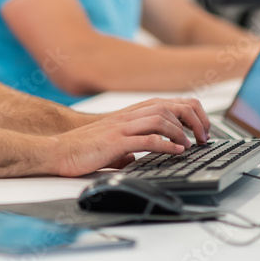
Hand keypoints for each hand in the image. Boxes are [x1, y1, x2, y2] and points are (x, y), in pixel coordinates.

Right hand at [49, 98, 209, 177]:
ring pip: (160, 118)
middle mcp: (127, 116)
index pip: (167, 103)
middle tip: (201, 137)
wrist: (58, 151)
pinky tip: (175, 152)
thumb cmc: (82, 149)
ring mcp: (121, 127)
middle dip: (191, 120)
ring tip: (189, 145)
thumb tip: (139, 157)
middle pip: (168, 106)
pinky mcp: (115, 141)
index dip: (188, 113)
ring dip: (180, 131)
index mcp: (129, 115)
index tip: (199, 130)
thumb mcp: (112, 145)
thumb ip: (129, 147)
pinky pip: (146, 138)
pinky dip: (166, 144)